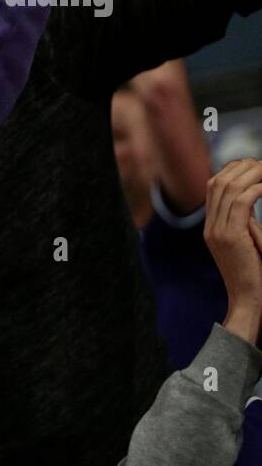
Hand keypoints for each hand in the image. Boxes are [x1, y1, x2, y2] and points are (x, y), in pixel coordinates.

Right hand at [204, 159, 261, 344]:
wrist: (248, 300)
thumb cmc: (255, 274)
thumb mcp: (246, 242)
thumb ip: (244, 222)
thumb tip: (251, 198)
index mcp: (211, 226)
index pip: (213, 186)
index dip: (232, 170)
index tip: (253, 165)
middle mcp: (210, 226)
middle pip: (218, 183)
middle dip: (241, 167)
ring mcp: (217, 231)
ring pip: (229, 189)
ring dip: (251, 174)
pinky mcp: (230, 236)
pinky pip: (240, 203)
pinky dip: (255, 189)